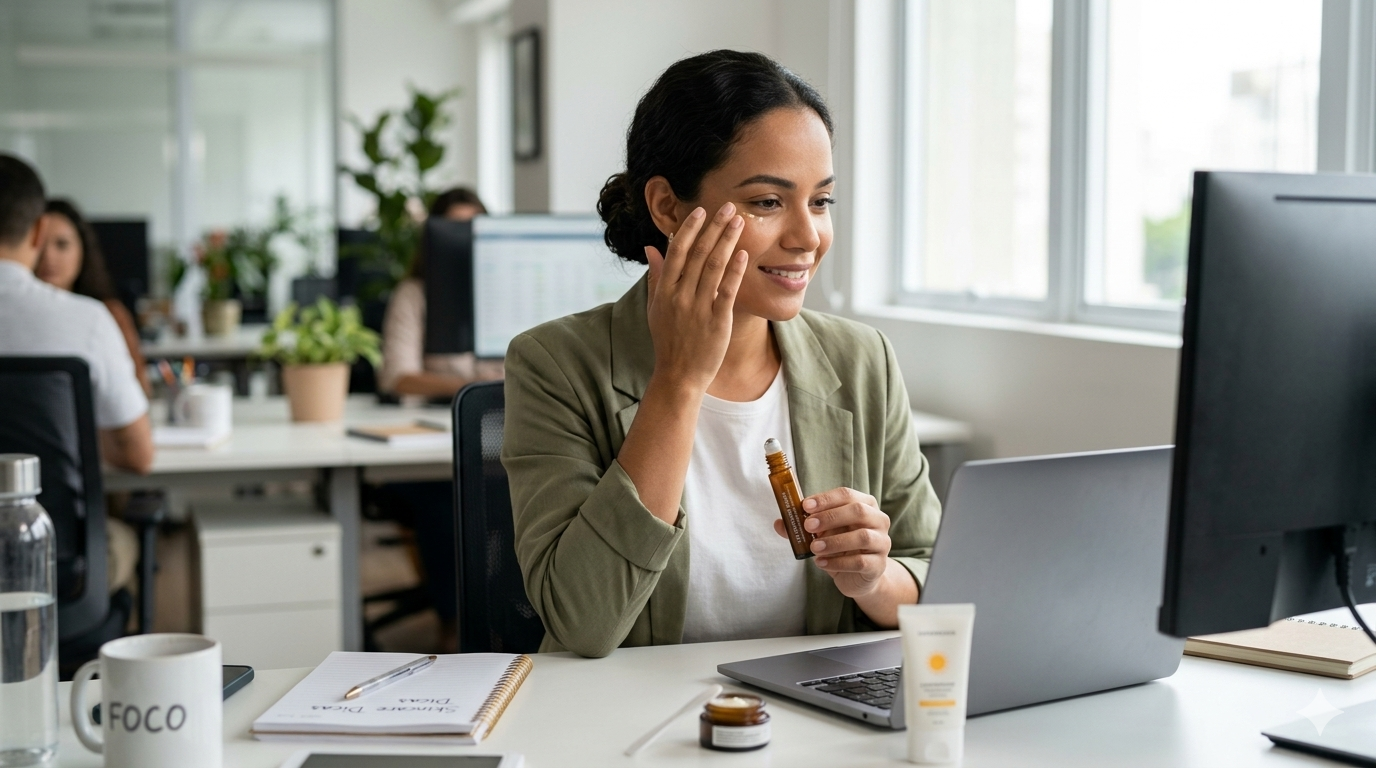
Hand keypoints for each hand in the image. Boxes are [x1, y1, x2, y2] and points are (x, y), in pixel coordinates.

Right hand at [643, 203, 748, 392]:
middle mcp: (680, 296)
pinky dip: (735, 270)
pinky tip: (744, 253)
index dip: (689, 229)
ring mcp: (699, 308)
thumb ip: (656, 276)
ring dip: (727, 240)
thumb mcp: (656, 308)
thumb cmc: (668, 340)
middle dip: (714, 227)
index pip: (677, 251)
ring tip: (738, 222)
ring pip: (714, 267)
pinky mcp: (717, 321)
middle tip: (728, 206)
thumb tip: (651, 248)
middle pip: (699, 254)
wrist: (679, 375)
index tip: (700, 211)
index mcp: (665, 291)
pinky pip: (727, 290)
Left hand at [773, 487, 891, 598]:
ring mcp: (882, 543)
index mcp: (865, 505)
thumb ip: (802, 528)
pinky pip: (860, 562)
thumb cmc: (841, 548)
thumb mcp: (822, 534)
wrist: (859, 576)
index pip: (847, 494)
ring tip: (814, 548)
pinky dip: (838, 563)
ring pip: (862, 537)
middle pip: (858, 511)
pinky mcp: (878, 565)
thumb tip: (779, 523)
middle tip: (808, 526)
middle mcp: (878, 520)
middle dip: (830, 517)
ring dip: (834, 541)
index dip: (825, 499)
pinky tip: (821, 563)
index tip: (805, 506)